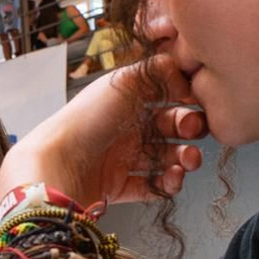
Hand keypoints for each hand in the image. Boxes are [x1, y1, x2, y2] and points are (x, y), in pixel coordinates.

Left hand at [0, 53, 205, 205]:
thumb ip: (159, 71)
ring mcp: (119, 158)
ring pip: (163, 158)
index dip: (185, 98)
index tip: (199, 101)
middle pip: (167, 128)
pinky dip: (167, 184)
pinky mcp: (116, 187)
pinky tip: (173, 178)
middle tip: (194, 131)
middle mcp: (122, 127)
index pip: (163, 96)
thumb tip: (185, 77)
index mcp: (123, 100)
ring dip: (183, 159)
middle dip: (188, 128)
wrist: (59, 165)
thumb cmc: (86, 120)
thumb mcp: (124, 81)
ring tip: (188, 161)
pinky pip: (151, 187)